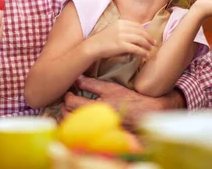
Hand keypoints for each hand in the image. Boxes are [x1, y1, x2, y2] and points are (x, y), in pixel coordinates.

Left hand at [59, 77, 184, 128]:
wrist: (147, 112)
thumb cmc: (129, 98)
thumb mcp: (110, 88)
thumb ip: (92, 84)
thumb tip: (77, 78)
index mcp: (96, 107)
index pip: (71, 103)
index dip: (67, 96)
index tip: (69, 92)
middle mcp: (95, 120)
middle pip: (69, 116)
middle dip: (64, 109)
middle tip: (66, 101)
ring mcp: (97, 129)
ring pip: (75, 126)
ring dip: (69, 117)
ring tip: (70, 109)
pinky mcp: (101, 134)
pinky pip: (84, 131)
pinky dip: (79, 125)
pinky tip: (80, 118)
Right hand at [86, 20, 155, 59]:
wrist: (93, 46)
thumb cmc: (103, 39)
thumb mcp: (113, 29)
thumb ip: (123, 29)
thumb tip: (136, 35)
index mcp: (121, 22)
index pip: (138, 26)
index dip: (146, 31)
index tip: (150, 36)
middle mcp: (122, 27)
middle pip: (141, 32)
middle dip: (149, 38)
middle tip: (154, 43)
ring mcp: (122, 36)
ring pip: (140, 40)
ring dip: (147, 45)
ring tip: (151, 49)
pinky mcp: (121, 45)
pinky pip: (136, 48)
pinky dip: (143, 52)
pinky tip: (146, 55)